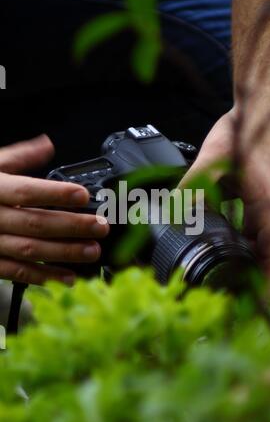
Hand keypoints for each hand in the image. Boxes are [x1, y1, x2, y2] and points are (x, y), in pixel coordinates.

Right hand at [0, 135, 108, 284]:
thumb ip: (18, 156)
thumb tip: (47, 145)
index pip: (26, 191)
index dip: (55, 193)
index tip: (83, 195)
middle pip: (35, 223)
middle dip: (71, 226)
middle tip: (99, 227)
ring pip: (29, 249)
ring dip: (64, 253)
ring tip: (92, 251)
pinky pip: (16, 272)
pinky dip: (43, 276)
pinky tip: (67, 277)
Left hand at [181, 108, 269, 283]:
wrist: (263, 104)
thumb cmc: (244, 130)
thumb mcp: (212, 163)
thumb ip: (192, 190)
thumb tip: (172, 214)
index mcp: (267, 206)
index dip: (263, 284)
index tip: (251, 305)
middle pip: (263, 252)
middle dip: (247, 274)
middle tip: (226, 291)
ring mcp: (269, 199)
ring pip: (255, 236)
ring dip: (240, 252)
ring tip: (219, 267)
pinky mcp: (262, 191)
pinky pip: (251, 220)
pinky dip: (236, 230)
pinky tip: (215, 230)